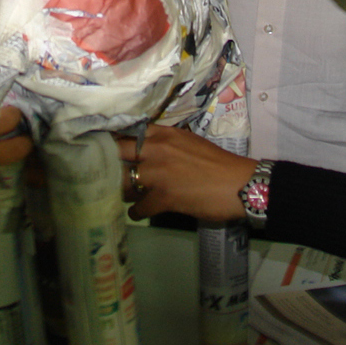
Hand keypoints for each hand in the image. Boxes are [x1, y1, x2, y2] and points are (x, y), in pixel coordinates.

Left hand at [114, 123, 257, 222]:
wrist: (240, 185)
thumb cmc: (219, 164)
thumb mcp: (190, 143)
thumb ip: (167, 144)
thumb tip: (149, 151)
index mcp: (165, 136)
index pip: (130, 132)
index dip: (115, 140)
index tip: (105, 146)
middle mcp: (157, 151)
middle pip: (118, 153)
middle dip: (110, 163)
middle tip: (107, 172)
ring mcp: (158, 175)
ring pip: (124, 182)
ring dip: (124, 190)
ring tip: (127, 195)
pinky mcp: (163, 198)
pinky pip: (138, 207)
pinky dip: (137, 211)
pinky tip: (140, 212)